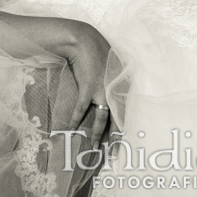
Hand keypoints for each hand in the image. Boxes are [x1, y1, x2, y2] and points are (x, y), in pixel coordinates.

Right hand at [65, 21, 112, 148]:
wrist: (84, 41)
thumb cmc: (97, 54)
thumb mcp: (112, 69)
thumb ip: (114, 84)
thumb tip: (111, 100)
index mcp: (123, 87)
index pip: (125, 114)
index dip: (122, 130)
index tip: (120, 144)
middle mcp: (115, 91)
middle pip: (117, 120)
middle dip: (114, 139)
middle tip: (112, 155)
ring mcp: (102, 90)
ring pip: (101, 119)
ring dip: (96, 134)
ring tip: (93, 147)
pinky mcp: (88, 87)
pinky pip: (81, 109)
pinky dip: (75, 119)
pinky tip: (70, 129)